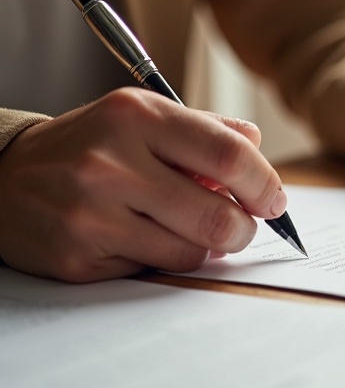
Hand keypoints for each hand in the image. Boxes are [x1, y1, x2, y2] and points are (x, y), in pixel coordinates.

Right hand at [0, 88, 287, 281]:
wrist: (4, 178)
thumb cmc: (90, 144)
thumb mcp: (141, 116)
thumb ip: (204, 129)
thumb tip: (255, 144)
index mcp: (137, 117)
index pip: (228, 155)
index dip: (264, 184)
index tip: (274, 200)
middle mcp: (111, 162)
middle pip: (218, 216)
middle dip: (243, 229)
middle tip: (241, 227)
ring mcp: (91, 214)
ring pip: (190, 252)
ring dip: (205, 248)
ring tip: (187, 229)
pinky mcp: (78, 257)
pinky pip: (153, 271)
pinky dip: (162, 260)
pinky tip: (142, 238)